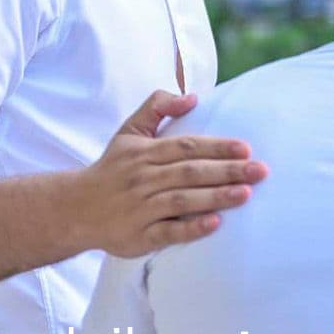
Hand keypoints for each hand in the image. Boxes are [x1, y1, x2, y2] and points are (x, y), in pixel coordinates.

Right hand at [78, 91, 267, 258]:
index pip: (186, 147)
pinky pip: (166, 233)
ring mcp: (139, 209)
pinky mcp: (137, 237)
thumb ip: (157, 106)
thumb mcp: (129, 131)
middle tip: (260, 171)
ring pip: (181, 201)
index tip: (246, 148)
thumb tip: (193, 97)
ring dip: (215, 198)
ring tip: (245, 194)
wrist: (73, 209)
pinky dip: (190, 229)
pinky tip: (215, 224)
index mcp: (144, 153)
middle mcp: (142, 179)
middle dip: (227, 171)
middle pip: (189, 173)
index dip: (217, 147)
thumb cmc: (112, 168)